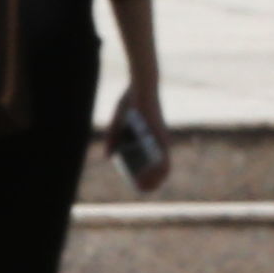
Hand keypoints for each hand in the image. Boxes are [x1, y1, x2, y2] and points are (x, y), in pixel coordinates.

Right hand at [109, 80, 173, 195]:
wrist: (141, 86)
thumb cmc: (131, 100)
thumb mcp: (118, 122)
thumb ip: (113, 138)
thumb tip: (109, 157)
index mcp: (153, 138)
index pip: (156, 163)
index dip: (149, 175)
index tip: (138, 183)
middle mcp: (161, 141)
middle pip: (161, 169)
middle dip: (151, 181)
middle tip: (138, 187)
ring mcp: (162, 140)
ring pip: (164, 168)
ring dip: (153, 180)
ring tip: (141, 186)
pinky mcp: (159, 137)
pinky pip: (161, 160)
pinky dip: (153, 172)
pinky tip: (142, 176)